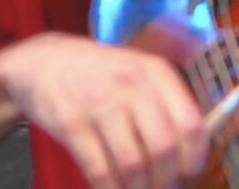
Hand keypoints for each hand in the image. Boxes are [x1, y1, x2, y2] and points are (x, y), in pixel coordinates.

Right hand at [0, 32, 209, 188]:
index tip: (190, 175)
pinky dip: (110, 188)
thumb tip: (192, 153)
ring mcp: (100, 103)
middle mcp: (132, 85)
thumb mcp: (140, 75)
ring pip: (132, 163)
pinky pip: (99, 169)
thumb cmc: (102, 75)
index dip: (194, 158)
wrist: (44, 61)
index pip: (191, 124)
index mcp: (157, 73)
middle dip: (167, 180)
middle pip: (164, 148)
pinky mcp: (71, 123)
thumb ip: (167, 106)